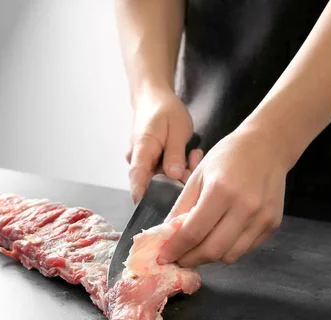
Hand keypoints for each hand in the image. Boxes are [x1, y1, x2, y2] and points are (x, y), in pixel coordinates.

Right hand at [126, 87, 203, 203]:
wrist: (154, 98)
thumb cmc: (165, 110)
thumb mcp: (177, 129)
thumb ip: (175, 154)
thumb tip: (174, 176)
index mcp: (142, 149)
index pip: (137, 178)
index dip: (143, 196)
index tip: (152, 211)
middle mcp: (138, 159)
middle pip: (153, 184)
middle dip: (175, 183)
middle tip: (192, 166)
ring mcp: (144, 162)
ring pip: (162, 180)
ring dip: (180, 174)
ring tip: (192, 156)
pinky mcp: (152, 163)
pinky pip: (165, 174)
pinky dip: (179, 169)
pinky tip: (189, 156)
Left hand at [157, 125, 288, 267]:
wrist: (268, 146)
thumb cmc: (229, 156)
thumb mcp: (198, 175)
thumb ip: (182, 207)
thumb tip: (168, 235)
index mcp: (221, 192)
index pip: (193, 233)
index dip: (175, 249)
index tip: (163, 257)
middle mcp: (244, 208)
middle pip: (212, 251)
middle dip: (190, 260)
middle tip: (178, 259)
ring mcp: (261, 218)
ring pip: (230, 256)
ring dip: (210, 257)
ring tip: (198, 248)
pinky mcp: (272, 224)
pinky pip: (245, 249)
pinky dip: (228, 249)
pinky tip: (219, 238)